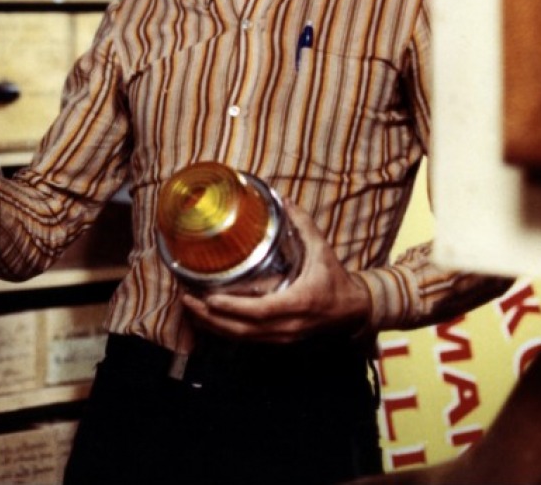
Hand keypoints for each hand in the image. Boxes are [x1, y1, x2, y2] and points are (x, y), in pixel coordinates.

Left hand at [179, 202, 371, 343]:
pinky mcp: (278, 341)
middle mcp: (288, 325)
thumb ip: (302, 225)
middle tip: (187, 299)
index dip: (233, 308)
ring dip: (213, 325)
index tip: (210, 298)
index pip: (261, 311)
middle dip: (211, 317)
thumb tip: (283, 200)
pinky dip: (224, 330)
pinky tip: (206, 318)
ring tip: (189, 307)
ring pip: (242, 338)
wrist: (353, 312)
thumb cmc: (336, 281)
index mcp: (299, 302)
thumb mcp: (322, 251)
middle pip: (243, 329)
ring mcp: (282, 337)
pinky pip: (246, 339)